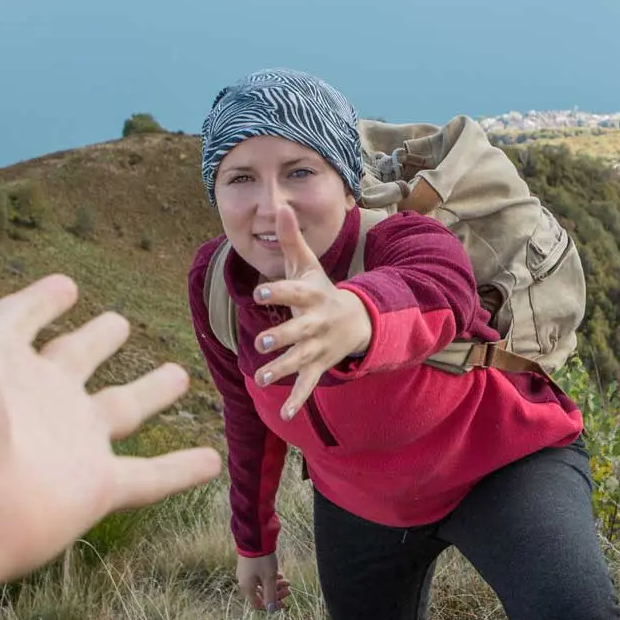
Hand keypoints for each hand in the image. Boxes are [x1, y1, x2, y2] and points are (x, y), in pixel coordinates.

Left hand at [0, 142, 221, 587]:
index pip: (18, 317)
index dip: (39, 300)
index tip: (64, 281)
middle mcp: (27, 395)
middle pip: (71, 361)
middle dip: (94, 340)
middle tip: (119, 320)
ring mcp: (63, 443)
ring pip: (117, 412)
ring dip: (146, 395)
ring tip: (176, 375)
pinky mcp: (92, 487)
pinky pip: (147, 478)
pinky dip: (179, 470)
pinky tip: (211, 459)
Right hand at [237, 554, 290, 610]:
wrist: (255, 538)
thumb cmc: (262, 560)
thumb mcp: (269, 578)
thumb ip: (270, 595)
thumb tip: (271, 610)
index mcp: (247, 588)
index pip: (258, 604)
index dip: (271, 606)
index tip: (284, 603)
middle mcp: (244, 582)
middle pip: (261, 594)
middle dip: (276, 593)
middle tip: (288, 590)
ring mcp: (246, 573)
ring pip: (262, 584)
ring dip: (275, 585)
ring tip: (287, 581)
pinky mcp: (249, 565)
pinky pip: (260, 576)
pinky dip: (270, 577)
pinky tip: (280, 574)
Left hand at [252, 205, 373, 419]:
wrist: (360, 320)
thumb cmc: (323, 290)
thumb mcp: (309, 265)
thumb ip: (292, 238)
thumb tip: (279, 204)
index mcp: (313, 295)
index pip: (294, 291)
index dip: (278, 291)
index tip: (259, 292)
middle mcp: (317, 322)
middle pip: (300, 330)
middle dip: (283, 337)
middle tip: (262, 343)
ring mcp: (319, 346)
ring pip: (301, 360)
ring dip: (283, 369)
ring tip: (262, 378)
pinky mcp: (319, 365)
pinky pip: (310, 385)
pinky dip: (298, 400)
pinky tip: (286, 415)